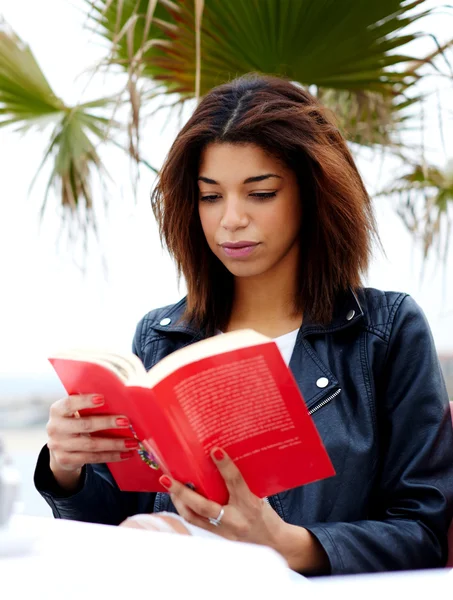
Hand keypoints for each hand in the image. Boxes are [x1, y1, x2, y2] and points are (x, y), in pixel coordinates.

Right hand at [46, 394, 136, 490]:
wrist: (60, 447)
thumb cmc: (74, 422)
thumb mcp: (74, 412)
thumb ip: (88, 406)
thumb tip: (120, 399)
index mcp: (57, 410)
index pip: (69, 403)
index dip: (85, 401)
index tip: (102, 398)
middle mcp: (54, 428)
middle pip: (84, 425)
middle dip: (107, 423)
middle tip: (126, 422)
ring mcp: (59, 446)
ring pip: (91, 445)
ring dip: (115, 444)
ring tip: (132, 443)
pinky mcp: (66, 460)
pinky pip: (92, 458)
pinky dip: (111, 456)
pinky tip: (125, 454)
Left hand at [159, 448, 328, 573]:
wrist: (276, 544)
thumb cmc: (266, 516)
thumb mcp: (258, 497)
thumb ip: (239, 484)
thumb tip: (220, 462)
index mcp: (250, 504)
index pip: (236, 482)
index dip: (225, 466)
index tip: (215, 450)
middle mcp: (236, 519)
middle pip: (205, 506)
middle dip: (183, 492)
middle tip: (167, 478)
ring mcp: (226, 532)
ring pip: (195, 518)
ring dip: (179, 502)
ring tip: (170, 487)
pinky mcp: (220, 539)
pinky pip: (198, 524)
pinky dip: (187, 512)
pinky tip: (181, 501)